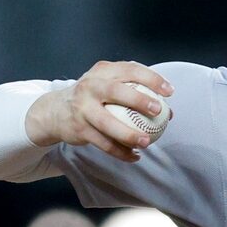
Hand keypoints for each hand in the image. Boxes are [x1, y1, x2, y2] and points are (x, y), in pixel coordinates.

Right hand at [27, 61, 173, 162]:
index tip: (169, 91)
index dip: (151, 78)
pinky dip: (120, 152)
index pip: (129, 69)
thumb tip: (168, 110)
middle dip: (139, 100)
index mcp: (102, 72)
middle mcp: (90, 87)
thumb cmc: (93, 96)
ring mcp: (83, 108)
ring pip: (107, 123)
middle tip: (158, 110)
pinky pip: (103, 144)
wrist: (56, 111)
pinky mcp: (79, 129)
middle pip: (116, 91)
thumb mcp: (108, 84)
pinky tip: (134, 157)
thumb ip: (134, 91)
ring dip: (128, 134)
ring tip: (146, 142)